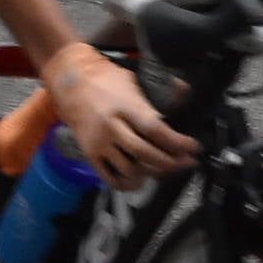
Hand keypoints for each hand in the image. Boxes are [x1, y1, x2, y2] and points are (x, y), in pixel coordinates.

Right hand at [42, 42, 197, 185]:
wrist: (69, 80)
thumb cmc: (104, 78)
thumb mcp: (133, 79)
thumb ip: (158, 89)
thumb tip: (185, 92)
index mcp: (125, 106)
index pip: (155, 129)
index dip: (176, 142)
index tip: (192, 147)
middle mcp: (112, 126)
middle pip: (144, 153)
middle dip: (170, 162)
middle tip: (185, 162)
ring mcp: (99, 142)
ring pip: (129, 169)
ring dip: (151, 174)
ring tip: (165, 170)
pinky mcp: (89, 153)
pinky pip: (109, 177)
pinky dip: (126, 184)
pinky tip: (139, 180)